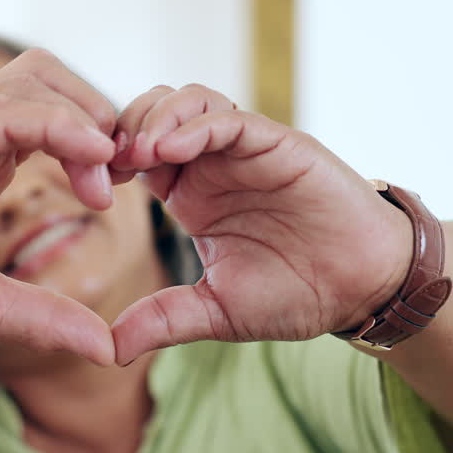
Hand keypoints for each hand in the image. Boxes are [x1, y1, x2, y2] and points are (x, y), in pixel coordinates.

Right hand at [0, 49, 118, 369]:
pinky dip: (55, 124)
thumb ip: (46, 317)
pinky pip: (3, 113)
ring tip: (112, 170)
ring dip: (85, 115)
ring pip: (31, 81)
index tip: (131, 186)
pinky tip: (90, 156)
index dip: (101, 141)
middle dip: (99, 111)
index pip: (55, 117)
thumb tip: (106, 347)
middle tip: (129, 169)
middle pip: (47, 78)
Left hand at [108, 85, 412, 364]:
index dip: (106, 160)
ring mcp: (245, 149)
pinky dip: (195, 124)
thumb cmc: (298, 293)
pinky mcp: (277, 142)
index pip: (136, 152)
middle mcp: (215, 163)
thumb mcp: (217, 311)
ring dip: (153, 119)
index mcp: (193, 194)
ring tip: (136, 154)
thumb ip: (164, 320)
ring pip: (187, 102)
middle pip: (152, 113)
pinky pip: (229, 117)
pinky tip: (172, 149)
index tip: (88, 186)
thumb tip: (109, 351)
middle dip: (120, 129)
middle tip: (102, 164)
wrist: (364, 289)